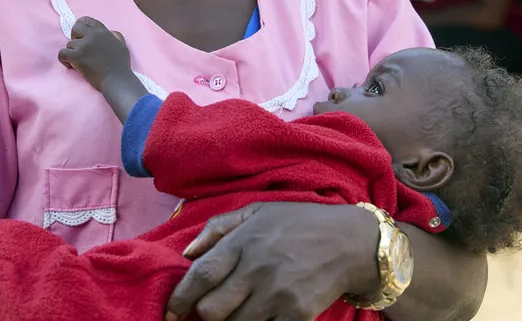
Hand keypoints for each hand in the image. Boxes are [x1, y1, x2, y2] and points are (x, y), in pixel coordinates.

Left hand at [58, 16, 131, 92]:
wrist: (116, 79)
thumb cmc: (120, 65)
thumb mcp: (121, 44)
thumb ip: (114, 35)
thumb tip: (108, 32)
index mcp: (103, 32)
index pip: (87, 20)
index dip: (81, 25)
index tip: (80, 33)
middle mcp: (92, 36)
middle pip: (76, 27)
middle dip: (74, 36)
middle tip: (78, 46)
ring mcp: (83, 46)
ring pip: (69, 44)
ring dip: (72, 52)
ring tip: (79, 61)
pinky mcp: (77, 57)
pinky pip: (62, 54)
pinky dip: (64, 60)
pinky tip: (71, 65)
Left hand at [167, 202, 380, 320]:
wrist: (350, 242)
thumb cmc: (300, 223)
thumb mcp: (258, 211)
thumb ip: (219, 228)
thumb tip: (187, 252)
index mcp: (244, 242)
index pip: (200, 276)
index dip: (179, 298)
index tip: (171, 310)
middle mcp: (257, 270)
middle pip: (211, 309)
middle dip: (205, 312)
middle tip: (211, 308)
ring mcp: (278, 296)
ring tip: (238, 310)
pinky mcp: (297, 316)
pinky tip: (260, 316)